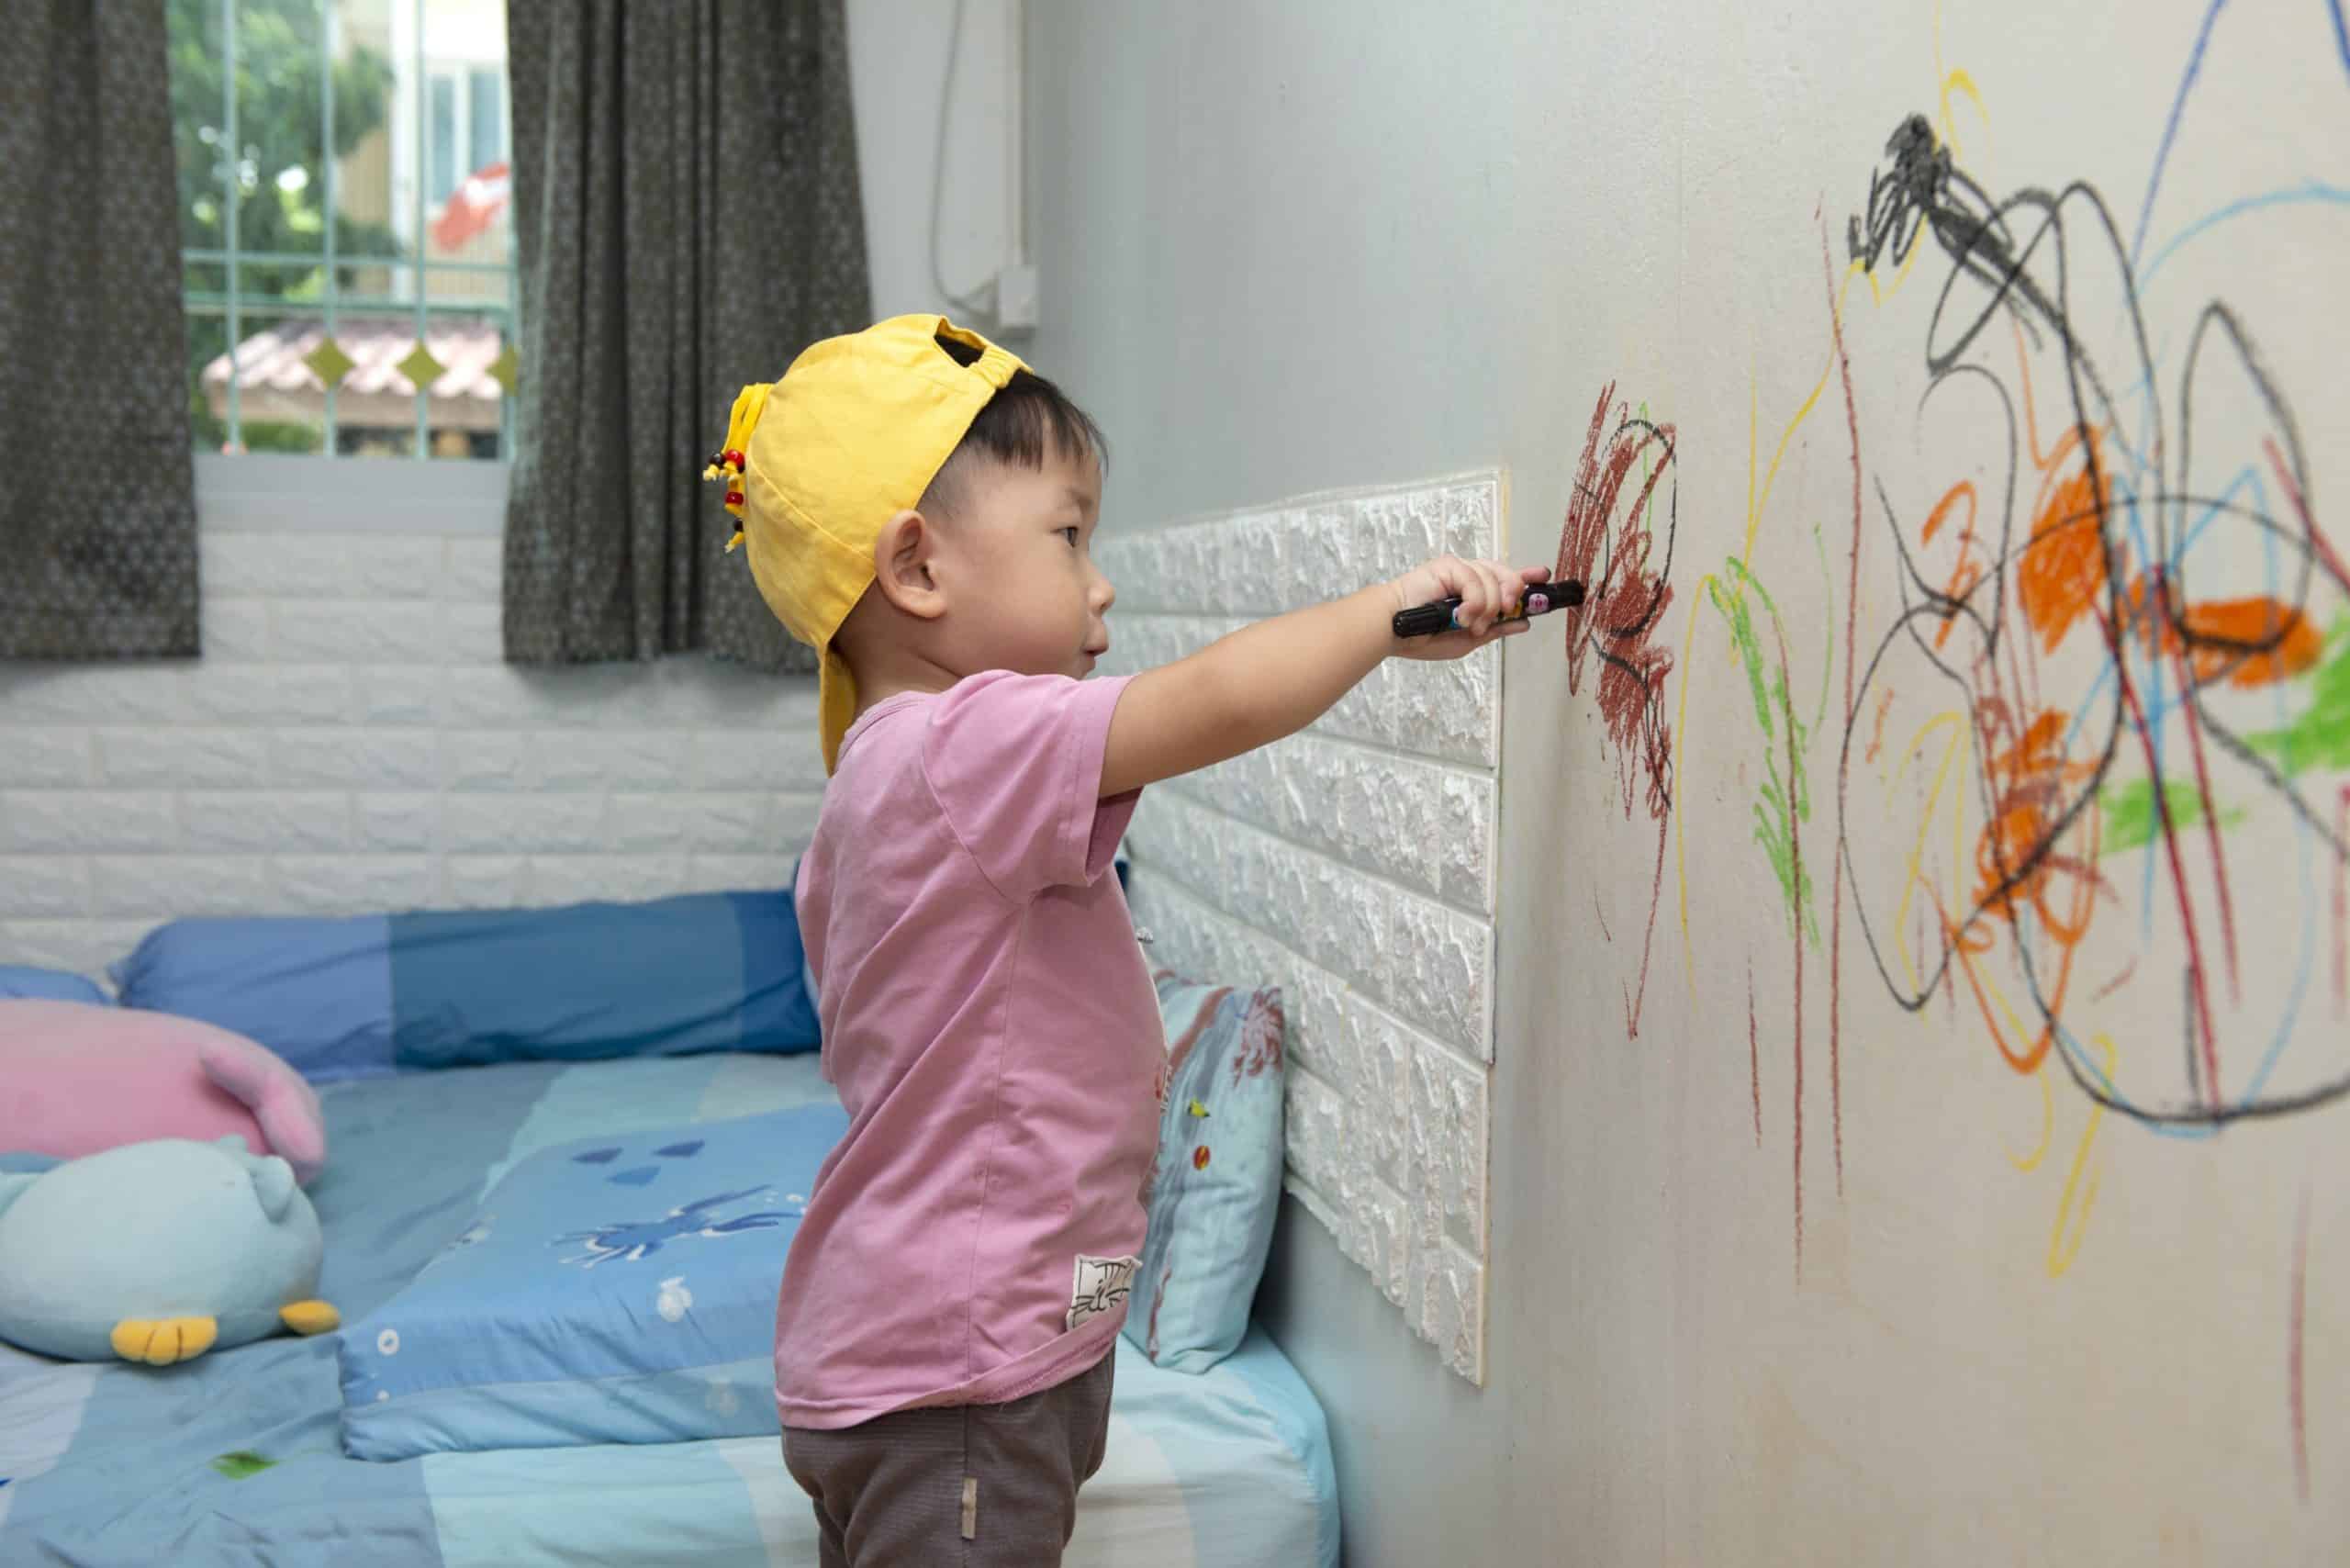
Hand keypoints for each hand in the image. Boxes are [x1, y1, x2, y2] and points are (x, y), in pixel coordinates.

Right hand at [1384, 556, 1555, 660]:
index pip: (1506, 578)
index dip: (1526, 576)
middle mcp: (1469, 577)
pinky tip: (1461, 615)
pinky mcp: (1447, 566)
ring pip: (1493, 579)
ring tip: (1469, 624)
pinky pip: (1475, 580)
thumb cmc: (1422, 636)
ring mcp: (1458, 569)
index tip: (1543, 576)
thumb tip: (1523, 623)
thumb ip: (1495, 630)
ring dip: (1487, 607)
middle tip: (1505, 611)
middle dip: (1512, 593)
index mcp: (1474, 592)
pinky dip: (1474, 601)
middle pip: (1507, 574)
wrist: (1392, 631)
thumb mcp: (1467, 640)